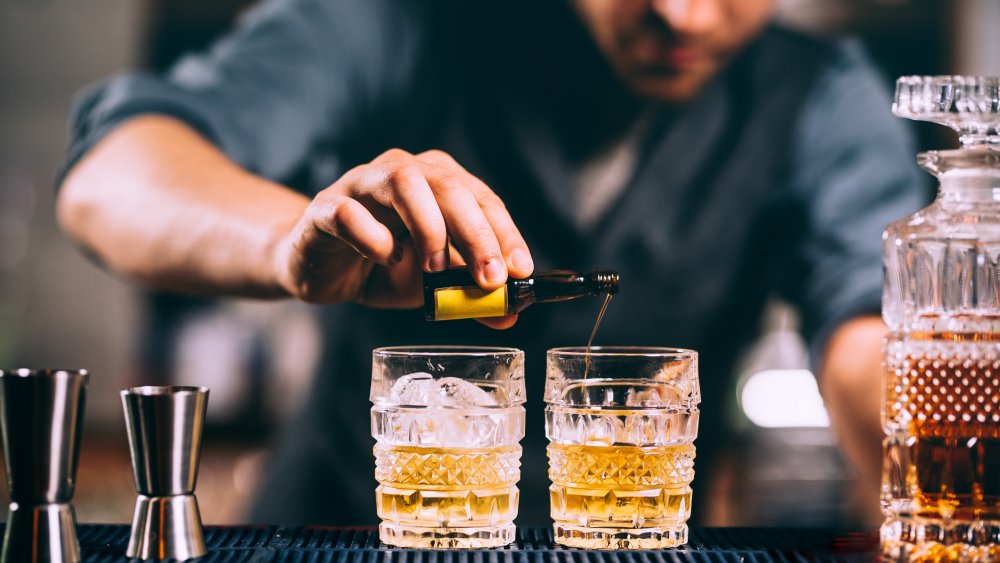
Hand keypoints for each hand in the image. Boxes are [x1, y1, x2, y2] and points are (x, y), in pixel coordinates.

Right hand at [272, 148, 533, 322]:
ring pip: (402, 181)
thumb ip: (467, 296)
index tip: (520, 270)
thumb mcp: (432, 286)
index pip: (481, 197)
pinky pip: (348, 211)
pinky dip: (372, 237)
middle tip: (490, 278)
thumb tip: (508, 316)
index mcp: (436, 181)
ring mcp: (361, 184)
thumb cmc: (381, 265)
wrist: (318, 267)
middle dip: (476, 232)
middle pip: (447, 185)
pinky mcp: (324, 207)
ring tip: (436, 268)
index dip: (504, 233)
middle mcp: (402, 171)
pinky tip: (385, 259)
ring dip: (428, 226)